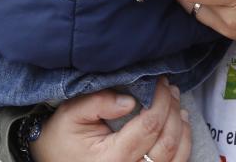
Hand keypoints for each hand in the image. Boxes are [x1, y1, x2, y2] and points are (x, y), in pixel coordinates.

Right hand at [31, 79, 189, 161]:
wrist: (52, 160)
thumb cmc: (61, 137)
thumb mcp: (72, 113)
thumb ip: (100, 102)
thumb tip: (131, 99)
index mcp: (111, 159)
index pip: (149, 126)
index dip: (161, 100)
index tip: (161, 82)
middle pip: (167, 141)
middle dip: (172, 109)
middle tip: (170, 88)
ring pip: (176, 156)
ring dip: (181, 126)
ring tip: (176, 103)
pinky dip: (183, 145)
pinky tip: (179, 125)